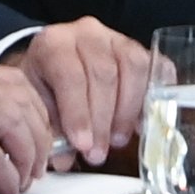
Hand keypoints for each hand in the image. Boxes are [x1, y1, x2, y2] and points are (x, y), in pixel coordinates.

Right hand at [0, 59, 57, 193]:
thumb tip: (6, 150)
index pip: (11, 80)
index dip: (36, 112)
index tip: (39, 143)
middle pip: (19, 98)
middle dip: (39, 137)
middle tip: (38, 169)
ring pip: (12, 122)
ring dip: (27, 157)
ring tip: (23, 183)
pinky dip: (6, 180)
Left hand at [3, 18, 153, 166]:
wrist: (56, 66)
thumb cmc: (47, 86)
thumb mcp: (38, 105)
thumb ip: (51, 130)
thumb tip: (64, 160)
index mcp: (54, 43)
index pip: (70, 75)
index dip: (78, 113)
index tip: (82, 144)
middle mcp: (87, 33)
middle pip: (103, 74)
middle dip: (102, 120)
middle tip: (98, 152)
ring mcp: (116, 38)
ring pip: (132, 67)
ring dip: (127, 110)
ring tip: (117, 139)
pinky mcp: (140, 48)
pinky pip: (156, 67)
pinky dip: (152, 97)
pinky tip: (140, 123)